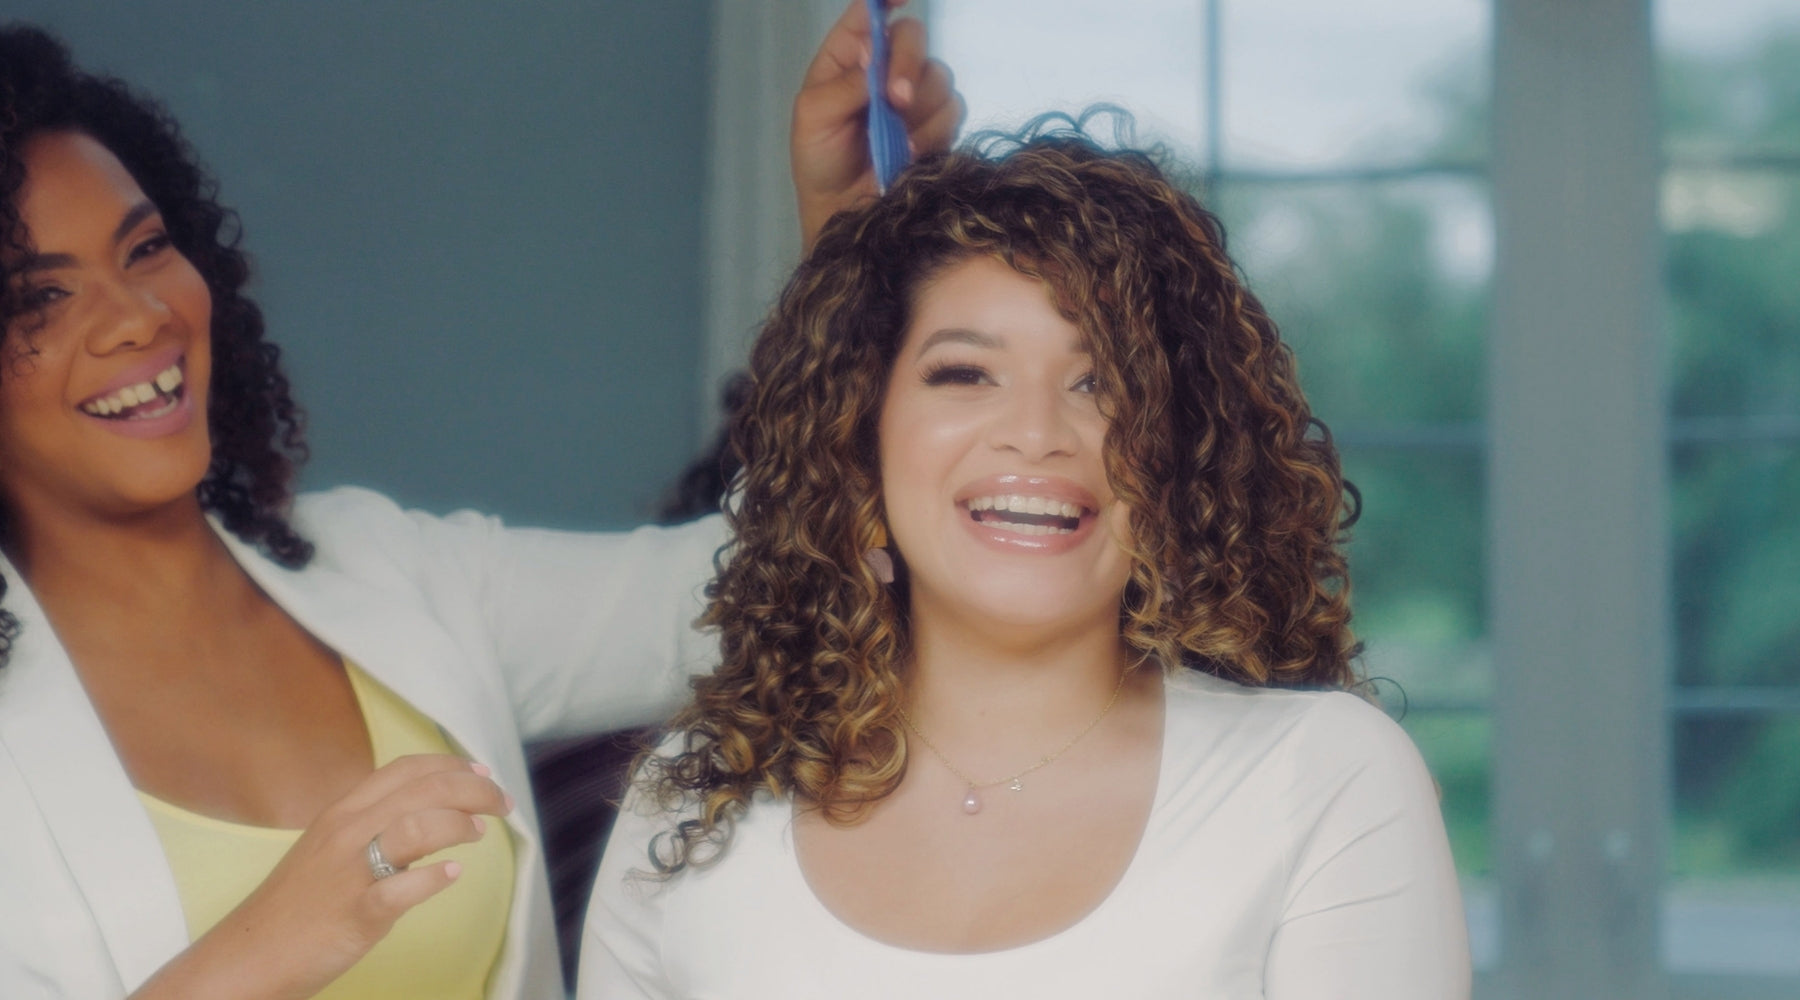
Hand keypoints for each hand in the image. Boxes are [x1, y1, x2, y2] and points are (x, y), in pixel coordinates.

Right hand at [132, 755, 510, 999]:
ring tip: (480, 833)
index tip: (482, 773)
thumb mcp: (331, 847)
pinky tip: (453, 874)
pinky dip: (433, 879)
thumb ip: (375, 826)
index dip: (451, 765)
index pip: (406, 769)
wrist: (249, 955)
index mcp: (343, 812)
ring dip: (459, 823)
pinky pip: (400, 889)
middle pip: (423, 790)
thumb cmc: (298, 904)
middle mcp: (347, 832)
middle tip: (502, 804)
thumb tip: (431, 813)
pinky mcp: (353, 914)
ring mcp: (349, 872)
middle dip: (474, 790)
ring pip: (416, 826)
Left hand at [791, 0, 964, 250]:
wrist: (845, 210)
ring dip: (917, 113)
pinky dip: (931, 134)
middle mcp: (885, 65)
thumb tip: (874, 57)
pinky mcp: (938, 122)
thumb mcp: (814, 117)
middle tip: (895, 101)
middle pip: (913, 36)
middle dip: (907, 66)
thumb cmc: (820, 159)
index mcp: (848, 53)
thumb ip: (844, 84)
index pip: (872, 9)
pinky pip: (953, 111)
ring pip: (938, 77)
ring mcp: (915, 93)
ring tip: (893, 144)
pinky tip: (909, 154)